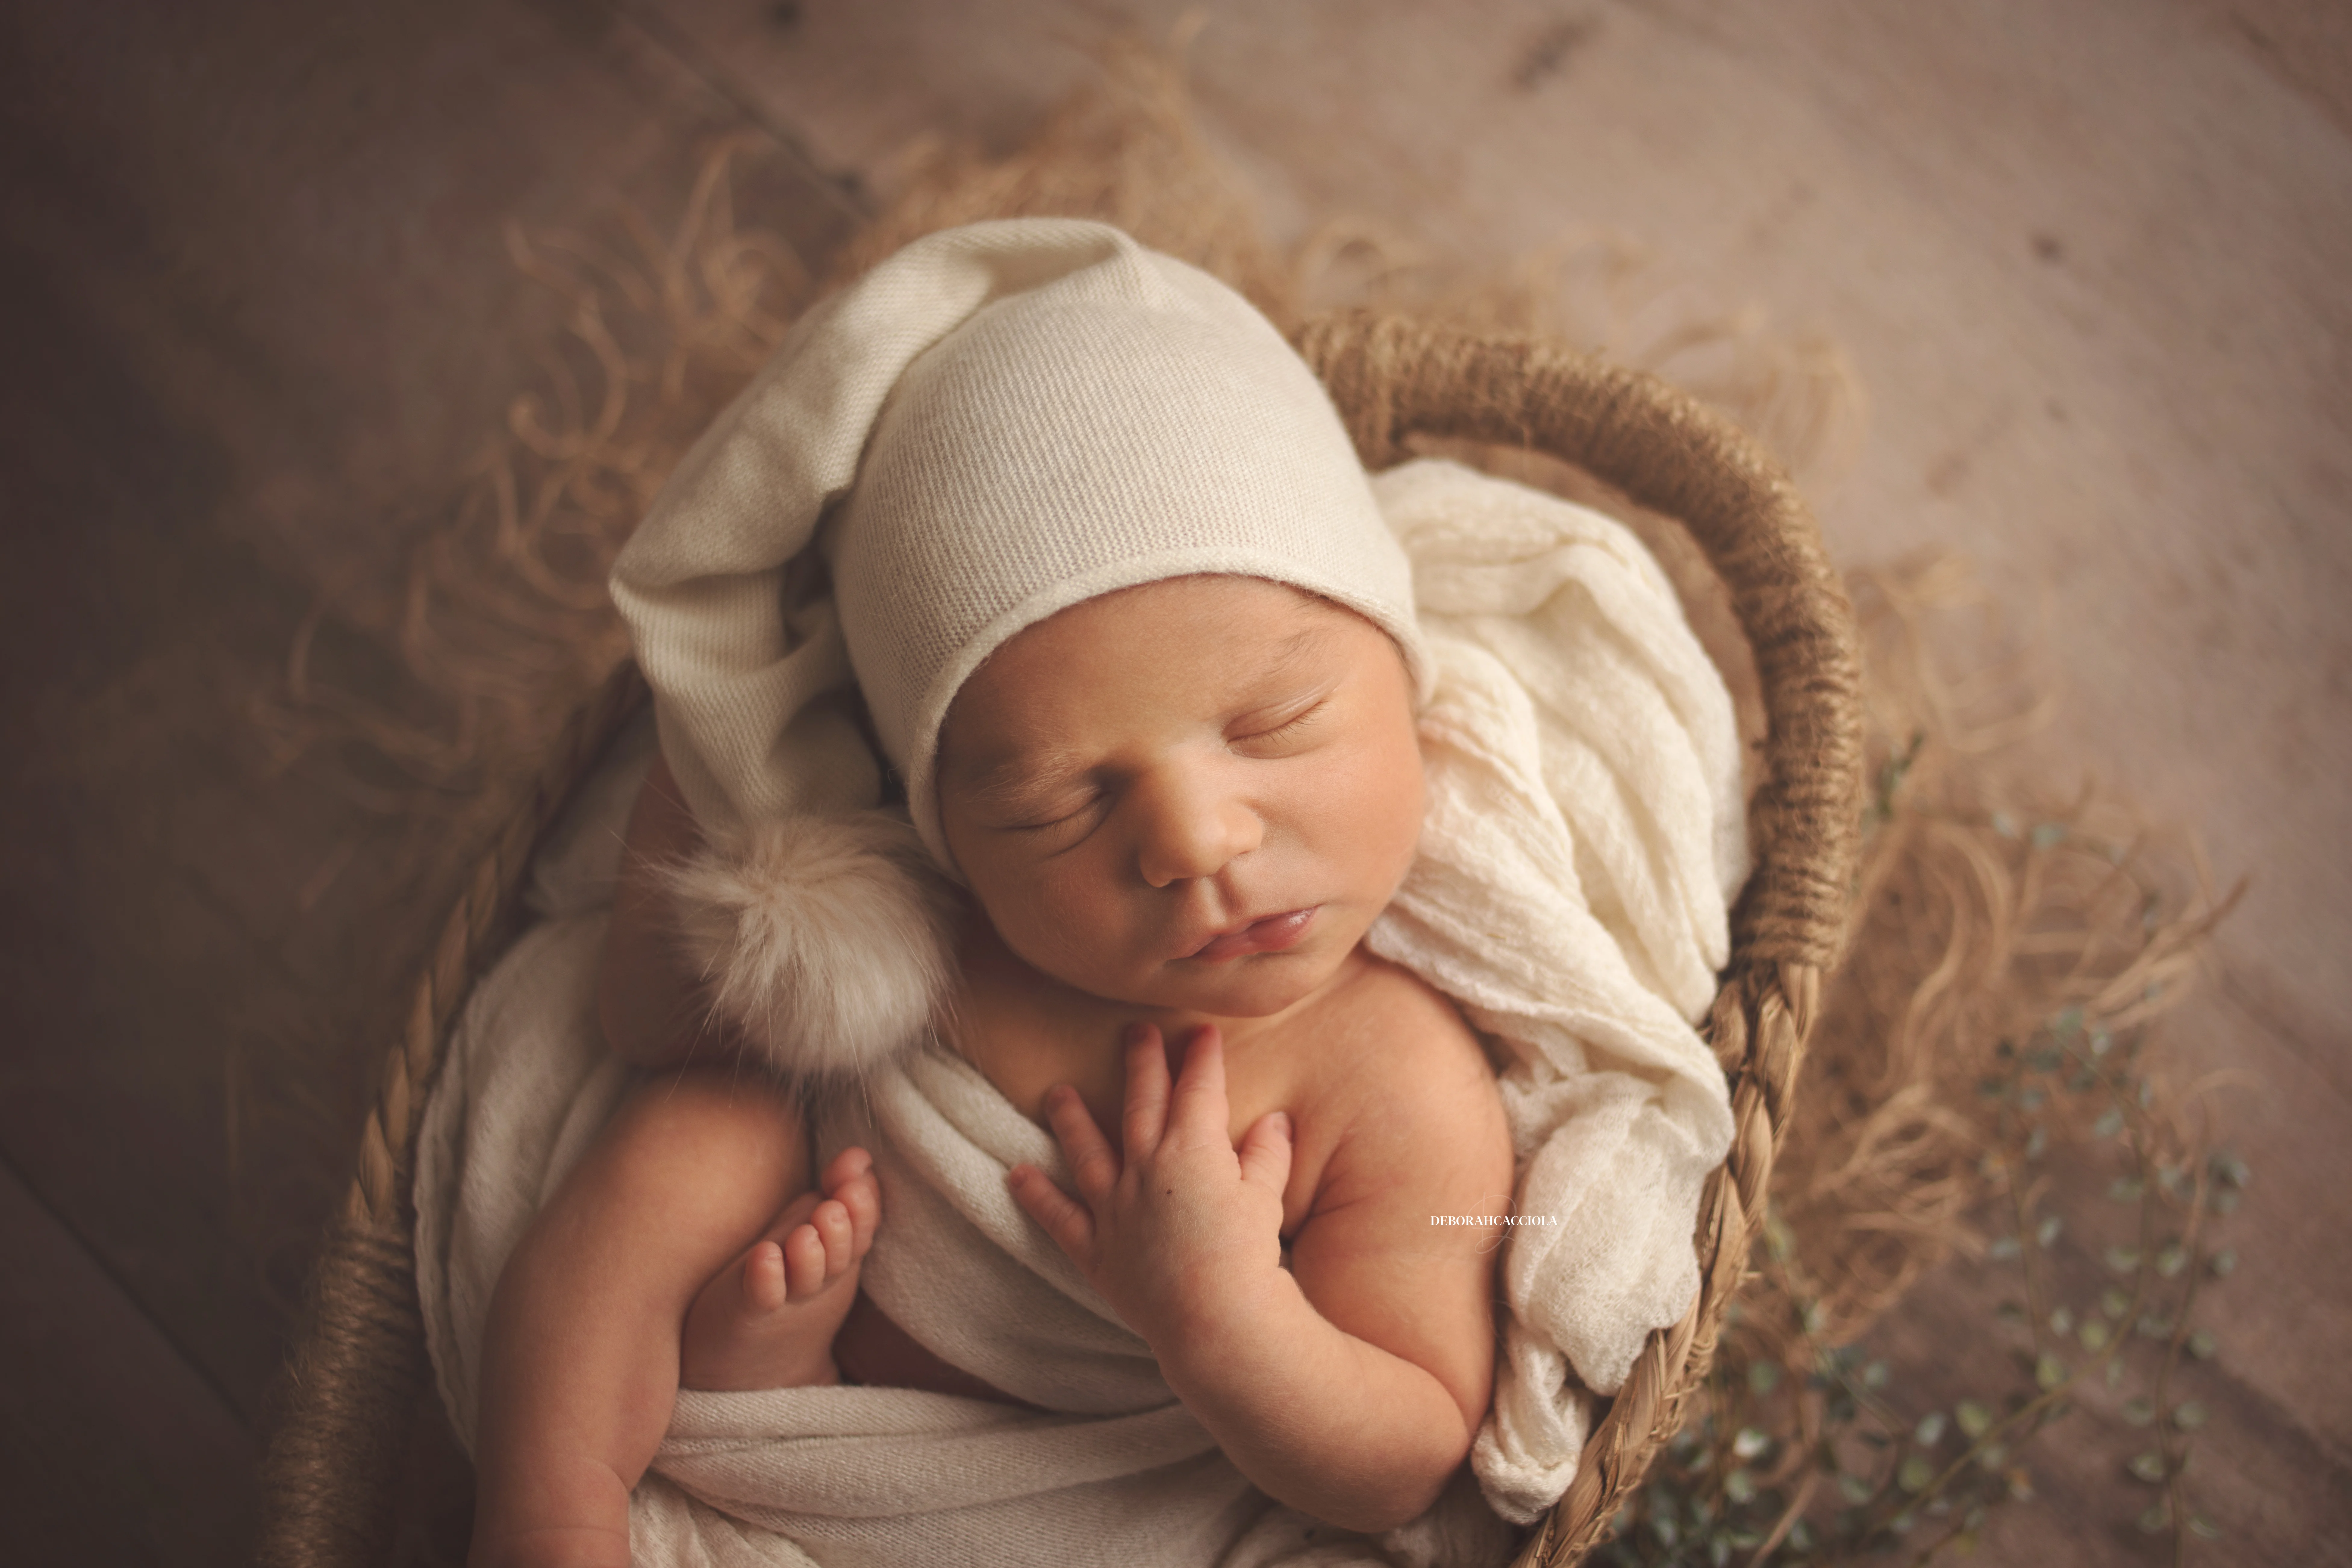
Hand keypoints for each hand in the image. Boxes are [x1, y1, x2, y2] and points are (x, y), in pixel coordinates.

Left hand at [1007, 1023, 1292, 1349]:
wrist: (1216, 1320)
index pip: (1198, 1090)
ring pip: (1088, 1151)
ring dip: (1072, 1119)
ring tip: (1057, 1092)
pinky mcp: (1097, 1249)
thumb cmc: (1247, 1257)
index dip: (1201, 1058)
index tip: (1202, 1032)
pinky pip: (1061, 1218)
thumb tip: (1275, 1121)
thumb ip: (1267, 1155)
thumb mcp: (1266, 1198)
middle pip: (1142, 1104)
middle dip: (1141, 1063)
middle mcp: (1147, 1169)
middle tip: (1134, 1030)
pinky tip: (1015, 1175)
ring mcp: (1116, 1208)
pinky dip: (1037, 1196)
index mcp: (1193, 1150)